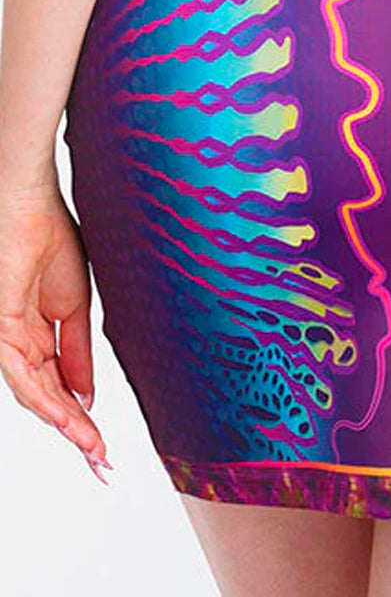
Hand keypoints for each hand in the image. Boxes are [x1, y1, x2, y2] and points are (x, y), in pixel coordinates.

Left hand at [0, 174, 111, 481]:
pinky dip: (47, 398)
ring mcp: (7, 338)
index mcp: (37, 335)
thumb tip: (87, 395)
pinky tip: (70, 416)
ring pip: (34, 395)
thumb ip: (78, 353)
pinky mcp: (0, 328)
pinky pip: (21, 374)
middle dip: (76, 433)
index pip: (59, 387)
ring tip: (94, 448)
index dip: (82, 418)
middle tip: (102, 462)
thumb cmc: (50, 237)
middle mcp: (18, 343)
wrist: (33, 204)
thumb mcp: (76, 306)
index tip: (104, 446)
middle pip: (47, 400)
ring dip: (66, 424)